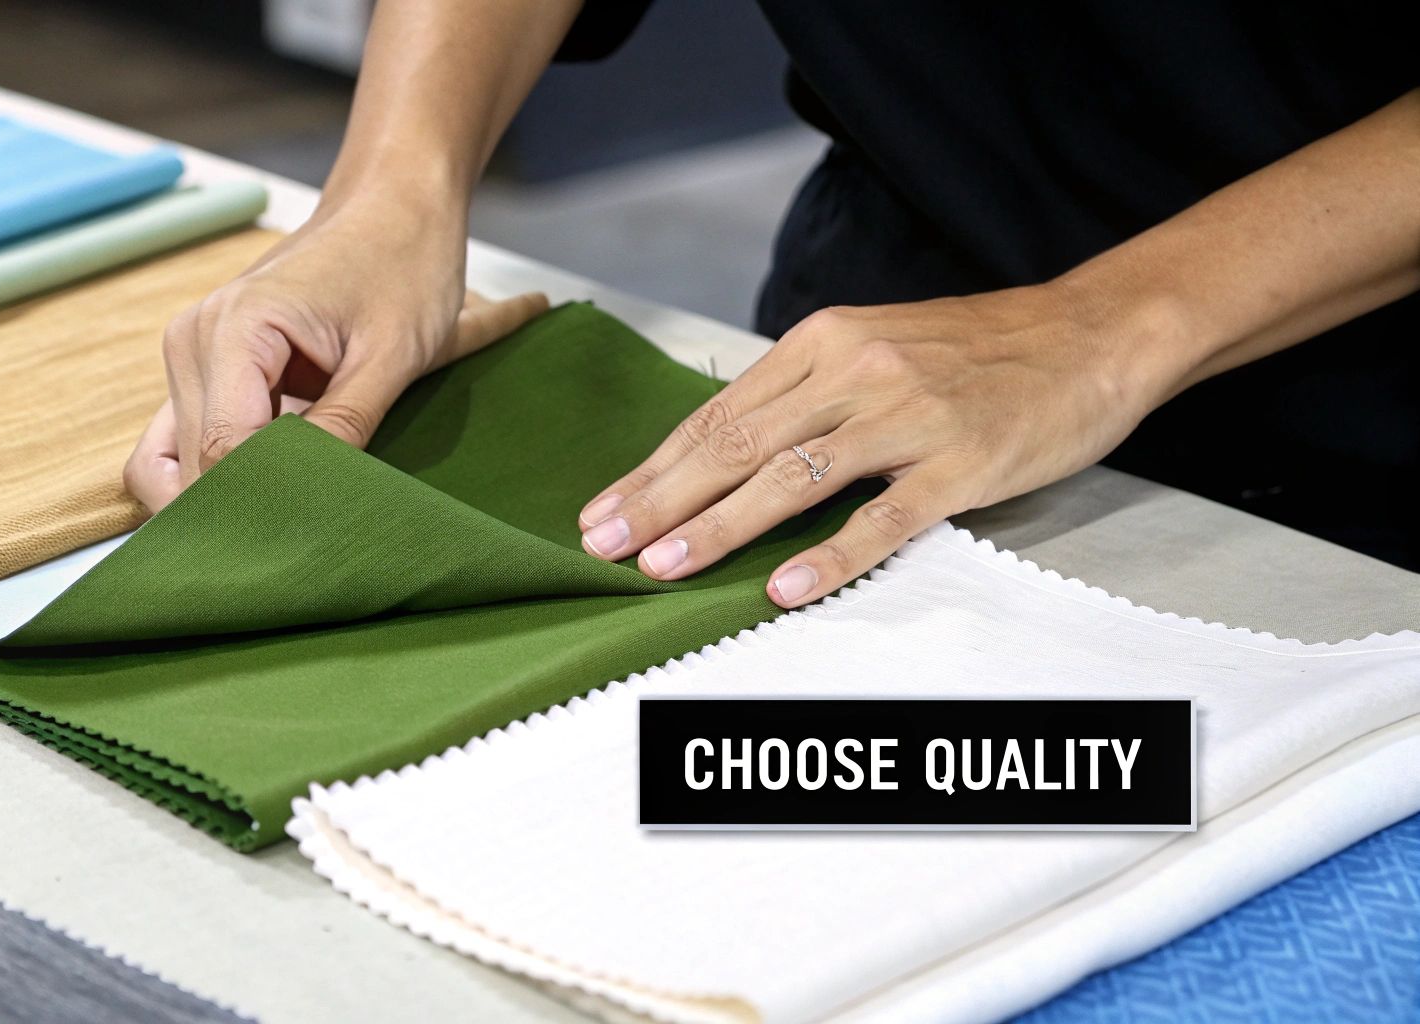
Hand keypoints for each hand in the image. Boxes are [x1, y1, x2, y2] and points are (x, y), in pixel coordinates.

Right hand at [124, 193, 546, 512]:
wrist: (392, 206)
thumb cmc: (403, 264)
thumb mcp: (394, 354)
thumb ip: (346, 429)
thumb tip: (311, 503)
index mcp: (236, 329)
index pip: (221, 452)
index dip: (260, 506)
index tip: (308, 538)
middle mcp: (193, 340)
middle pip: (188, 467)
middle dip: (238, 512)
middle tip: (304, 543)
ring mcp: (189, 354)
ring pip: (169, 464)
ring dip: (216, 500)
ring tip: (285, 523)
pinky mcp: (202, 369)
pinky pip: (180, 442)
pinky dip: (210, 478)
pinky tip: (266, 493)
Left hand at [575, 283, 1175, 606]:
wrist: (1089, 334)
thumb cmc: (975, 350)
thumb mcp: (873, 346)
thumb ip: (803, 393)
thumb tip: (720, 450)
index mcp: (822, 342)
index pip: (719, 414)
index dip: (654, 467)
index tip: (602, 510)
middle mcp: (854, 371)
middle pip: (737, 445)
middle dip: (661, 499)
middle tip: (603, 545)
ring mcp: (908, 417)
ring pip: (792, 479)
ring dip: (721, 527)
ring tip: (665, 567)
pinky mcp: (961, 462)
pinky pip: (883, 517)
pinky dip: (830, 554)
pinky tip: (783, 587)